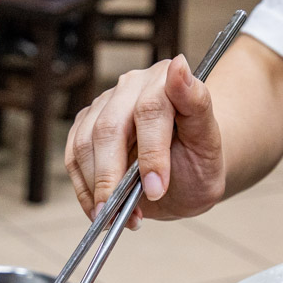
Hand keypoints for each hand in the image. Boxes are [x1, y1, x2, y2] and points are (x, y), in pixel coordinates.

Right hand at [65, 55, 224, 229]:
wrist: (184, 174)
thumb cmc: (198, 159)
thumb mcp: (209, 142)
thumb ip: (198, 104)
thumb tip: (179, 65)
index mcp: (163, 82)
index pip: (150, 110)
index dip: (151, 153)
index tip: (156, 189)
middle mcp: (129, 88)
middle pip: (108, 129)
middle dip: (112, 176)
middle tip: (120, 211)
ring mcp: (103, 107)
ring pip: (84, 145)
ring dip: (96, 188)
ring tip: (116, 217)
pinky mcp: (84, 129)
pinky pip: (72, 160)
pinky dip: (85, 191)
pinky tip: (104, 210)